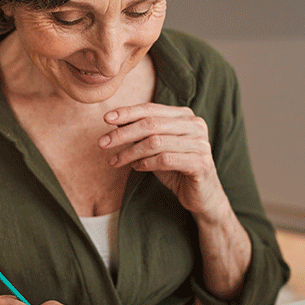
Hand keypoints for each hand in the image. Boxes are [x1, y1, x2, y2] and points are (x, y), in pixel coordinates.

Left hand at [99, 103, 228, 220]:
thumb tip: (114, 121)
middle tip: (102, 143)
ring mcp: (200, 143)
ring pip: (155, 142)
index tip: (106, 119)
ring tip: (115, 161)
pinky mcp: (200, 163)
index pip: (151, 109)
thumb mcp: (156, 147)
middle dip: (122, 133)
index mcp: (184, 116)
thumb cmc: (176, 168)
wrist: (202, 195)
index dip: (127, 112)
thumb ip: (141, 133)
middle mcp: (195, 125)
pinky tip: (136, 168)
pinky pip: (165, 159)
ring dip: (130, 152)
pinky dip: (146, 163)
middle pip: (150, 124)